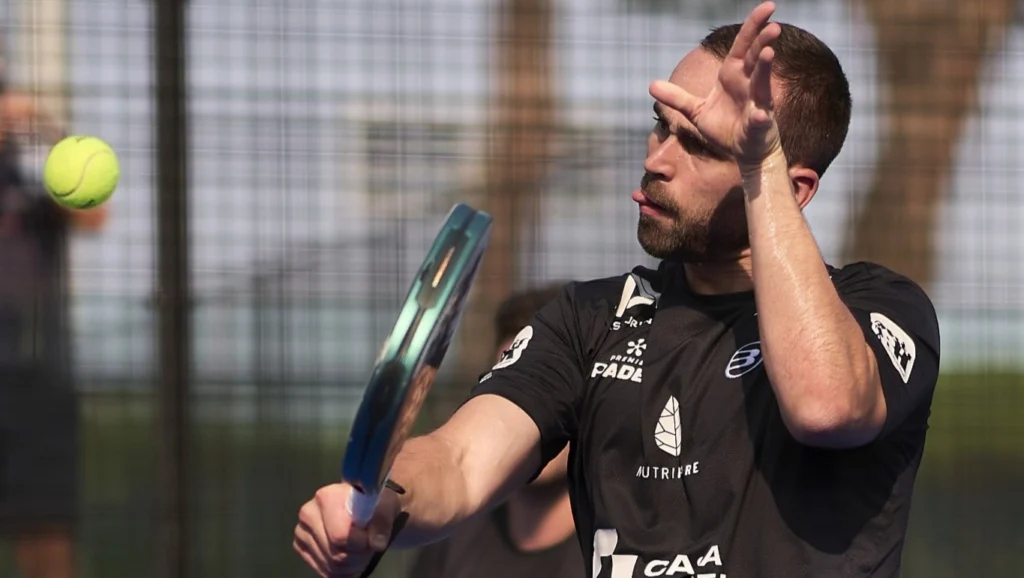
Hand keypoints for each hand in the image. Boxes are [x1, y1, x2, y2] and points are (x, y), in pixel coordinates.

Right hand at [293, 483, 401, 577]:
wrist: (361, 504)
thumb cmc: (373, 502)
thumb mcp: (385, 505)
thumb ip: (382, 521)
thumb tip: (376, 543)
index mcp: (326, 497)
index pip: (340, 536)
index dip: (361, 543)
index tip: (370, 537)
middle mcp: (308, 512)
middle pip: (336, 554)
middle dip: (358, 557)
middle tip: (368, 547)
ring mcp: (301, 530)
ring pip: (330, 565)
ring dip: (351, 566)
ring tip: (360, 551)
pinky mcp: (300, 545)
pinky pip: (322, 570)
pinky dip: (339, 571)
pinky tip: (349, 559)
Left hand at [649, 1, 781, 167]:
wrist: (742, 154)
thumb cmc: (725, 129)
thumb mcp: (696, 112)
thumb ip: (676, 97)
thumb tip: (650, 85)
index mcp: (733, 77)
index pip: (743, 46)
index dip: (752, 26)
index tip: (767, 7)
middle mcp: (748, 85)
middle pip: (755, 58)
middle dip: (762, 41)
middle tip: (772, 25)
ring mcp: (757, 104)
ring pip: (761, 83)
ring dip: (765, 68)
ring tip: (769, 53)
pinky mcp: (759, 125)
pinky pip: (760, 120)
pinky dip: (760, 117)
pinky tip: (760, 115)